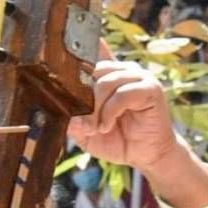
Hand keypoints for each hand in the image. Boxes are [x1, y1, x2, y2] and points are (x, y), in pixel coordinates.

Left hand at [68, 41, 207, 207]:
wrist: (148, 157)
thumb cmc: (119, 141)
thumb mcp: (87, 132)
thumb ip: (73, 119)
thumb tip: (61, 108)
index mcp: (108, 74)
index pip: (91, 51)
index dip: (77, 50)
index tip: (56, 54)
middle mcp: (123, 70)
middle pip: (92, 71)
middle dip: (83, 100)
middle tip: (84, 125)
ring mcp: (139, 76)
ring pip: (105, 82)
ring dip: (95, 109)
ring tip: (96, 128)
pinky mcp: (151, 89)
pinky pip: (122, 94)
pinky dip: (110, 112)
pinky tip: (107, 126)